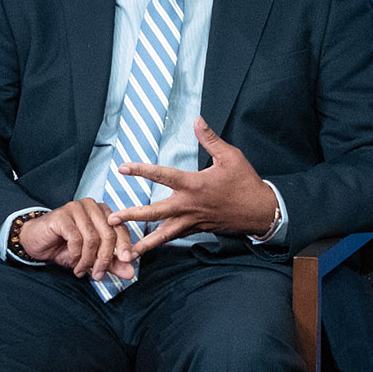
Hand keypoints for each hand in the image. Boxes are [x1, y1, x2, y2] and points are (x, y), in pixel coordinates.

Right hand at [14, 198, 136, 283]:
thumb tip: (130, 273)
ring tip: (81, 270)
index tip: (126, 262)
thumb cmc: (63, 246)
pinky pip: (76, 238)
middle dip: (105, 258)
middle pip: (108, 234)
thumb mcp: (91, 257)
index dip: (124, 247)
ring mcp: (76, 208)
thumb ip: (111, 263)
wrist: (35, 242)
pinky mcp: (62, 215)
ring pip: (92, 238)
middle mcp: (91, 206)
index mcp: (102, 212)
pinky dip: (76, 254)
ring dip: (88, 260)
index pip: (120, 228)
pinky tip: (72, 262)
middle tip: (98, 274)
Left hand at [106, 119, 276, 256]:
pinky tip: (150, 248)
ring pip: (164, 234)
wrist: (261, 212)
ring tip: (127, 251)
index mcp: (194, 185)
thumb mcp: (231, 156)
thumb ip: (210, 139)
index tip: (122, 168)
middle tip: (112, 219)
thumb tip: (198, 120)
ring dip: (144, 242)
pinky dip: (162, 243)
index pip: (162, 176)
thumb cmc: (246, 183)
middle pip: (155, 213)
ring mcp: (193, 221)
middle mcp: (189, 205)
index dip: (141, 171)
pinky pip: (175, 237)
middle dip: (132, 216)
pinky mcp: (198, 229)